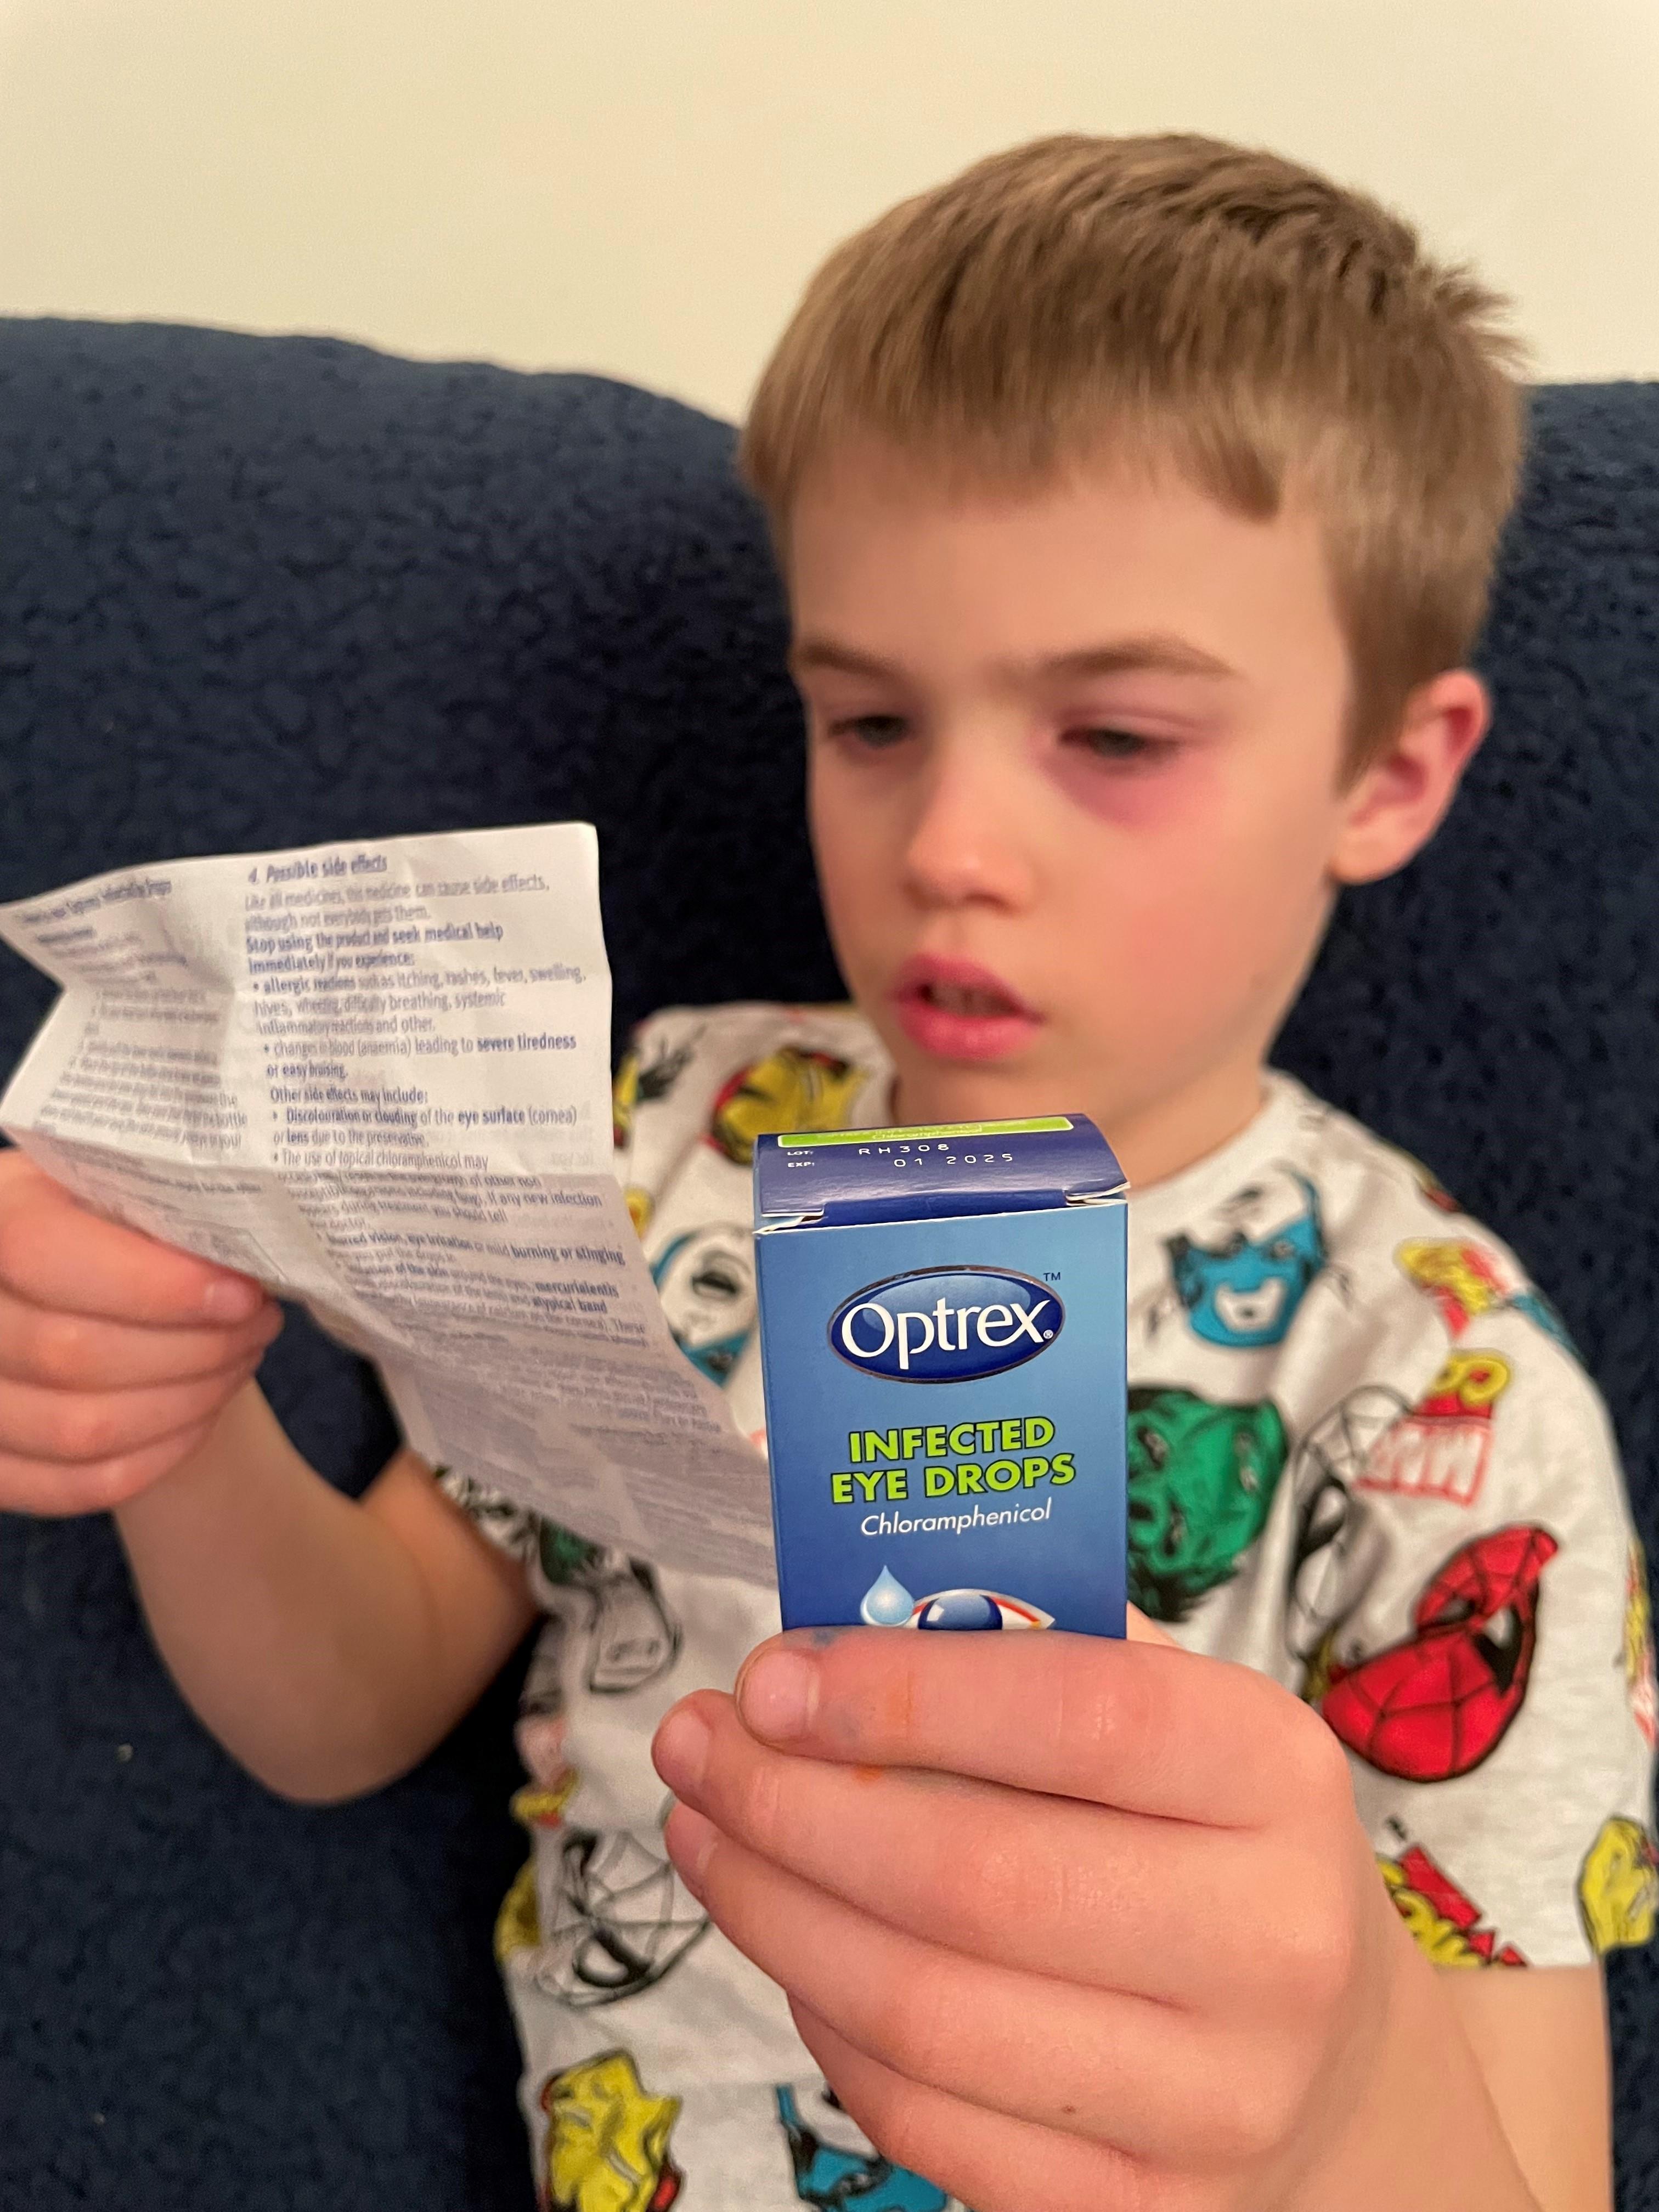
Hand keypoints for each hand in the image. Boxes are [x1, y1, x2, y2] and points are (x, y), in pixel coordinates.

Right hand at [0, 1149, 282, 1513]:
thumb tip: (240, 1257)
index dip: (153, 1284)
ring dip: (187, 1400)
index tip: (242, 1294)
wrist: (72, 1283)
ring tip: (239, 1360)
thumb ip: (153, 1210)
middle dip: (194, 1346)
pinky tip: (202, 1414)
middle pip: (72, 1352)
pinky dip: (157, 1455)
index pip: (43, 1253)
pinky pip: (76, 1484)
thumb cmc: (105, 1226)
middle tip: (258, 1324)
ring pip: (80, 1428)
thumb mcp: (114, 1188)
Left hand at [651, 1614, 1415, 2211]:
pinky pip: (924, 2119)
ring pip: (924, 2011)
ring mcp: (1212, 2102)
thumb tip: (820, 1646)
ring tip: (702, 1831)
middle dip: (791, 1804)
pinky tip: (786, 1941)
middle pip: (974, 1876)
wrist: (1339, 2060)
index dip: (905, 1695)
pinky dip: (823, 2022)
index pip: (1081, 1715)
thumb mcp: (1172, 1714)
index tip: (772, 1675)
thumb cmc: (1210, 1838)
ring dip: (772, 1910)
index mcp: (1277, 1775)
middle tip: (698, 1745)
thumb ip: (1024, 1658)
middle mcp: (1270, 1944)